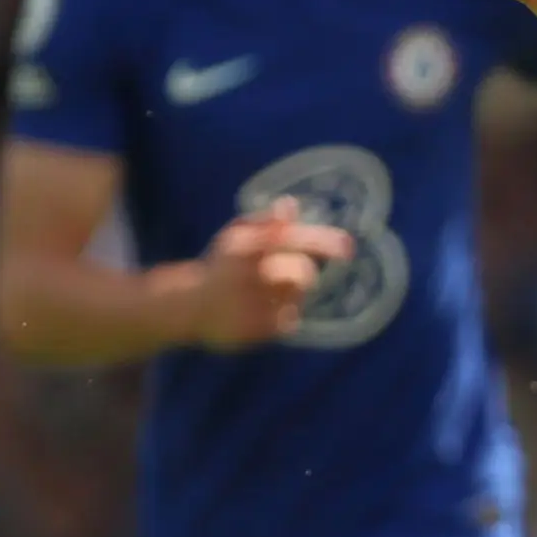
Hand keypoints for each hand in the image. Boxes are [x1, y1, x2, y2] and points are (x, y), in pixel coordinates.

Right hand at [186, 199, 352, 349]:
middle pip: (302, 273)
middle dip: (302, 271)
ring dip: (291, 293)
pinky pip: (289, 320)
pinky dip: (283, 313)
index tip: (348, 246)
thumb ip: (264, 222)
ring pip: (298, 297)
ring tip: (265, 291)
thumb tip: (290, 204)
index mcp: (240, 248)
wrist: (189, 307)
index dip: (320, 242)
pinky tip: (259, 309)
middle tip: (284, 272)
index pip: (289, 240)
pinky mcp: (255, 331)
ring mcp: (250, 306)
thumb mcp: (235, 238)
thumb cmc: (220, 267)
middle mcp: (246, 278)